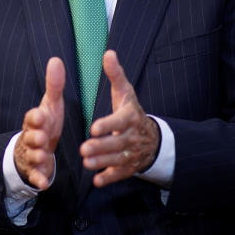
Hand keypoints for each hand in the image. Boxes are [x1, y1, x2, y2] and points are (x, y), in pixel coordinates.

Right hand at [14, 57, 64, 189]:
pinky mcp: (36, 170)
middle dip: (35, 137)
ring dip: (37, 156)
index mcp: (34, 121)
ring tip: (43, 157)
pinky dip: (39, 179)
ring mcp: (32, 154)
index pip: (31, 117)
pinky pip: (35, 175)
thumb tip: (56, 59)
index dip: (36, 117)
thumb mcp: (50, 105)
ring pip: (32, 155)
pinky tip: (45, 183)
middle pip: (30, 137)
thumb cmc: (45, 124)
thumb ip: (54, 86)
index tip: (41, 115)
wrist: (37, 147)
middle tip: (42, 138)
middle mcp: (30, 137)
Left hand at [79, 50, 160, 186]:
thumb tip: (108, 53)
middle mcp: (132, 136)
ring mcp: (131, 153)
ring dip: (102, 162)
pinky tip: (97, 180)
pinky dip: (110, 178)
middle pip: (117, 143)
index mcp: (130, 117)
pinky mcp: (129, 167)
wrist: (151, 137)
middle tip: (84, 149)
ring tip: (86, 162)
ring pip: (117, 160)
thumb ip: (115, 75)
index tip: (93, 128)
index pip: (119, 121)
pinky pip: (121, 174)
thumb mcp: (125, 92)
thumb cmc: (131, 111)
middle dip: (101, 147)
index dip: (108, 125)